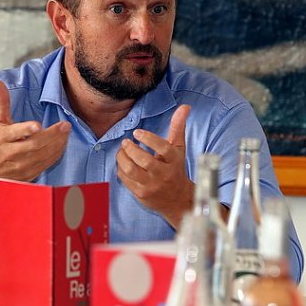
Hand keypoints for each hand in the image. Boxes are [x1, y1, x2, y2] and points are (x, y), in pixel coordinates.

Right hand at [0, 79, 70, 184]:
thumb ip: (1, 102)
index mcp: (2, 138)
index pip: (14, 133)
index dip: (25, 130)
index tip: (37, 125)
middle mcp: (11, 153)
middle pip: (34, 145)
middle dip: (51, 135)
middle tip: (65, 125)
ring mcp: (21, 166)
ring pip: (42, 155)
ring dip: (57, 143)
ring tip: (66, 132)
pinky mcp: (30, 173)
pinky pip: (47, 163)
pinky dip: (56, 153)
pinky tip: (63, 142)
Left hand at [116, 104, 192, 227]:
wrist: (177, 199)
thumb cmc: (175, 169)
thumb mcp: (178, 148)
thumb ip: (178, 127)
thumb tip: (185, 107)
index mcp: (174, 160)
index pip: (163, 148)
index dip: (149, 139)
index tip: (137, 132)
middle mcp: (164, 174)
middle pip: (144, 160)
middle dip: (131, 149)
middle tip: (126, 142)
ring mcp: (152, 185)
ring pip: (132, 170)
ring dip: (122, 158)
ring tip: (122, 151)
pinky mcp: (142, 194)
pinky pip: (126, 180)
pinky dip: (121, 169)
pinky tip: (122, 163)